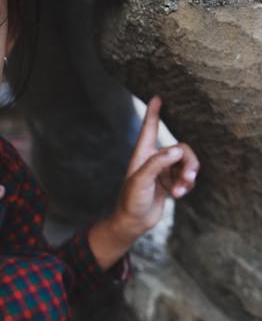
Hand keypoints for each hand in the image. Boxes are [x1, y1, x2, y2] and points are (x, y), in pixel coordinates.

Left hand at [89, 96, 199, 268]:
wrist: (133, 223)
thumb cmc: (131, 200)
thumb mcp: (141, 181)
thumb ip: (158, 163)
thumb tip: (178, 150)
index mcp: (143, 154)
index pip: (149, 128)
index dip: (153, 113)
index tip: (157, 97)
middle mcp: (154, 159)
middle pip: (181, 149)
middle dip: (189, 163)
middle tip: (189, 178)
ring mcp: (163, 171)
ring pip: (187, 164)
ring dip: (188, 176)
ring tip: (181, 190)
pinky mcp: (170, 183)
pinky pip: (187, 177)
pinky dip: (187, 185)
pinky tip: (179, 195)